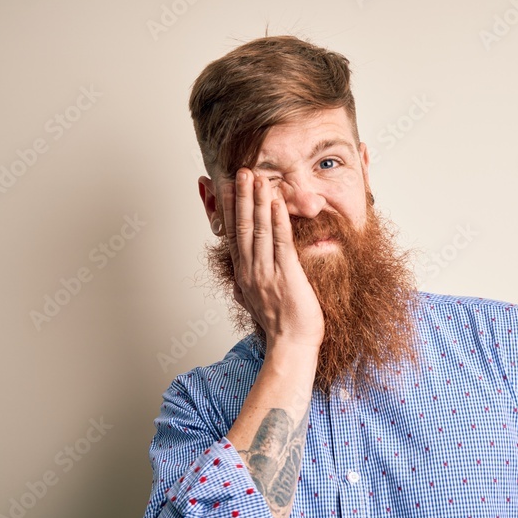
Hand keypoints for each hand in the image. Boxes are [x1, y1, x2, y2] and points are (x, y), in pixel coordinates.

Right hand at [220, 168, 323, 350]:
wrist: (290, 346)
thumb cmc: (281, 326)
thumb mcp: (258, 301)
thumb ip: (249, 285)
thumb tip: (240, 281)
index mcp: (245, 274)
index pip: (234, 235)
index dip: (230, 209)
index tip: (226, 188)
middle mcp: (251, 270)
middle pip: (243, 226)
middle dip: (241, 197)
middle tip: (239, 171)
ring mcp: (267, 272)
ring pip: (259, 229)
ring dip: (257, 201)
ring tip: (256, 177)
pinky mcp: (286, 275)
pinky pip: (281, 242)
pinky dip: (278, 220)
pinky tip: (276, 201)